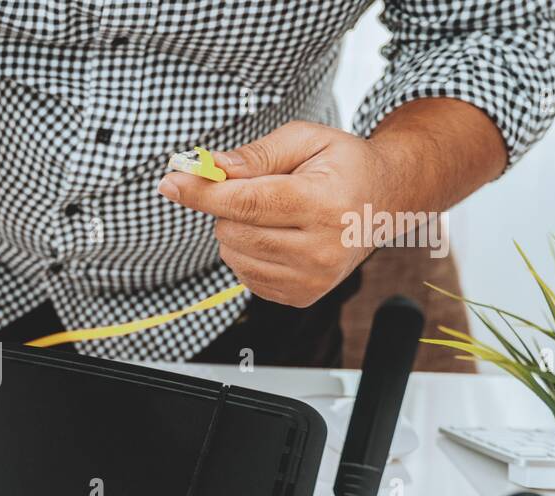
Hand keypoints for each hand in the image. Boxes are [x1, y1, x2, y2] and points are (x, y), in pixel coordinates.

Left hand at [157, 121, 393, 307]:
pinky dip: (247, 251)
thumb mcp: (306, 140)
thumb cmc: (342, 165)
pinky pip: (244, 274)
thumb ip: (256, 154)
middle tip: (258, 188)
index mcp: (324, 204)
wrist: (383, 202)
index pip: (248, 202)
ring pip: (233, 254)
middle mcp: (321, 249)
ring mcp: (312, 279)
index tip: (171, 183)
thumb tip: (211, 167)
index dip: (203, 192)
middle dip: (228, 205)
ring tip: (273, 212)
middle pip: (234, 231)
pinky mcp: (301, 296)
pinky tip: (276, 235)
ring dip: (236, 230)